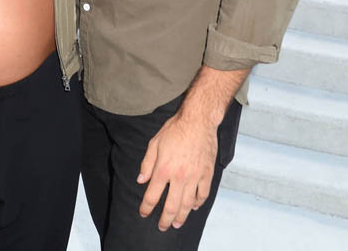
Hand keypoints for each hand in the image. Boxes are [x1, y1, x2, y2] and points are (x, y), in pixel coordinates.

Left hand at [137, 110, 217, 230]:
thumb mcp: (154, 143)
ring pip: (187, 204)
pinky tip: (194, 207)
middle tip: (162, 227)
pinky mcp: (206, 174)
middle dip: (164, 220)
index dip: (146, 207)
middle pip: (171, 206)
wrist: (197, 121)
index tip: (143, 213)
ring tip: (176, 223)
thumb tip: (141, 181)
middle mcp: (179, 177)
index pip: (152, 196)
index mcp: (163, 169)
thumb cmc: (174, 129)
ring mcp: (194, 177)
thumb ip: (147, 164)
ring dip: (181, 216)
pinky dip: (198, 203)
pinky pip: (203, 194)